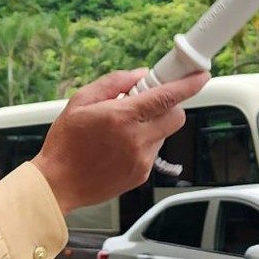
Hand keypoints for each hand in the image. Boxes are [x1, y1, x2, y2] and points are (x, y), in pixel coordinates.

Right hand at [33, 68, 208, 213]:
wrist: (58, 184)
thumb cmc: (65, 144)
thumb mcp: (80, 101)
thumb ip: (114, 83)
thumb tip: (140, 75)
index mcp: (122, 117)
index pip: (166, 96)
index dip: (188, 84)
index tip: (200, 76)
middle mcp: (136, 139)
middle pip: (176, 117)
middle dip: (168, 106)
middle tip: (146, 105)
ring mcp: (141, 160)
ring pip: (164, 135)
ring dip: (152, 127)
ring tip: (122, 131)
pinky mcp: (141, 175)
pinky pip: (153, 152)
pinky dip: (143, 145)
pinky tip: (119, 148)